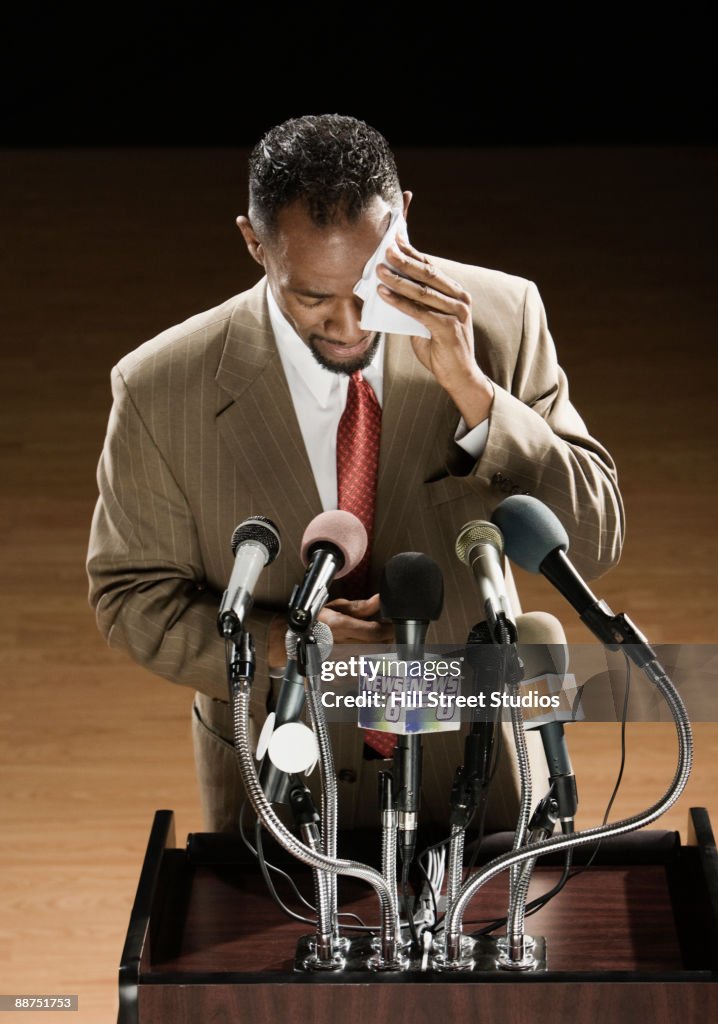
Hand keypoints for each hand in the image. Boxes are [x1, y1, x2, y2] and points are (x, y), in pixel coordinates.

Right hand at [267, 594, 392, 667]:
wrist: (293, 641)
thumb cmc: (316, 622)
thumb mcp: (336, 607)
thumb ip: (361, 606)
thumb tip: (379, 600)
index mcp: (339, 627)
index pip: (376, 632)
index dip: (390, 629)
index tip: (395, 625)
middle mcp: (339, 646)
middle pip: (378, 648)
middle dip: (390, 641)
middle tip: (392, 635)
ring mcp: (337, 664)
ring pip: (373, 663)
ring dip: (382, 656)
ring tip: (381, 647)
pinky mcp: (337, 678)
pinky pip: (362, 675)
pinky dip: (370, 669)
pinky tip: (369, 660)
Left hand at [376, 235, 493, 427]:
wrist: (459, 376)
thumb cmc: (441, 350)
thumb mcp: (426, 323)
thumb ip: (415, 307)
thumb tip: (390, 291)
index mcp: (456, 294)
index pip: (432, 268)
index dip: (413, 253)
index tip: (395, 240)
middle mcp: (460, 299)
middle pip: (428, 274)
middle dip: (404, 261)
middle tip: (385, 249)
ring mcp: (457, 313)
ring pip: (422, 291)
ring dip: (398, 280)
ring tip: (379, 271)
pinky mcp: (449, 328)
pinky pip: (419, 312)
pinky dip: (400, 302)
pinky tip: (384, 295)